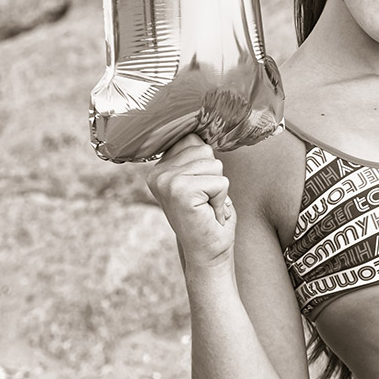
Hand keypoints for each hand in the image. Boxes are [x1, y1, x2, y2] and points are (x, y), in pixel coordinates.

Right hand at [146, 134, 235, 271]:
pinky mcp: (180, 191)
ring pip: (214, 164)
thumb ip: (196, 155)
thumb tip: (206, 124)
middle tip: (205, 202)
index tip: (199, 191)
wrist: (208, 254)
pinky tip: (208, 214)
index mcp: (159, 168)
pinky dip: (221, 200)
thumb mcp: (201, 179)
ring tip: (206, 208)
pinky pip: (220, 182)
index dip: (206, 166)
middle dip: (214, 177)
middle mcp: (157, 173)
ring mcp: (165, 181)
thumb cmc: (209, 217)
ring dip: (219, 189)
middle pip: (205, 149)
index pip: (193, 139)